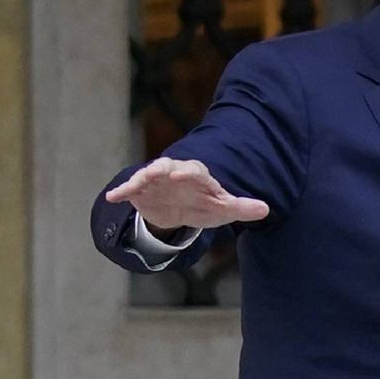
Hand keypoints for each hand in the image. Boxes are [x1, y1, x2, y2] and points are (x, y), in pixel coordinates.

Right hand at [104, 157, 268, 230]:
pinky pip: (131, 190)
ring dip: (139, 180)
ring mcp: (156, 181)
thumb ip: (242, 207)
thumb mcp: (225, 208)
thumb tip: (266, 209)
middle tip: (153, 173)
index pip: (194, 171)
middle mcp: (174, 173)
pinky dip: (122, 191)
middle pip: (167, 168)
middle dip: (160, 170)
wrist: (184, 211)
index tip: (182, 175)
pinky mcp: (142, 192)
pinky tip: (112, 198)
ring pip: (146, 176)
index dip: (188, 172)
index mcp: (197, 175)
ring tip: (130, 187)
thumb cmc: (207, 204)